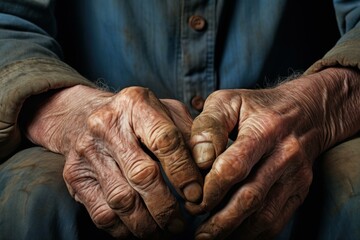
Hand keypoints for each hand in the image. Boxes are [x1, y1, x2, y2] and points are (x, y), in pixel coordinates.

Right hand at [25, 85, 202, 237]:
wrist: (82, 117)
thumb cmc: (135, 118)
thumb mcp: (165, 112)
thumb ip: (189, 135)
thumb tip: (209, 168)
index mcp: (136, 104)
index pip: (165, 141)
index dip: (184, 173)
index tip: (196, 195)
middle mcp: (107, 125)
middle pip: (143, 175)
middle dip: (167, 207)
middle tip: (182, 223)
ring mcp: (88, 151)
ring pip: (122, 199)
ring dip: (148, 224)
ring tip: (165, 230)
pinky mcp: (75, 176)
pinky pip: (102, 213)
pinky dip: (124, 230)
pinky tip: (140, 228)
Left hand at [187, 68, 359, 238]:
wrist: (304, 112)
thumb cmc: (256, 107)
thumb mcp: (227, 101)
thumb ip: (208, 126)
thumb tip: (198, 160)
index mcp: (264, 128)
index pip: (234, 166)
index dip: (211, 189)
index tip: (192, 201)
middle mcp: (285, 153)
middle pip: (250, 197)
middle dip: (220, 220)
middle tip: (198, 233)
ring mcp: (296, 175)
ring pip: (265, 214)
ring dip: (235, 231)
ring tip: (210, 237)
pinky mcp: (300, 189)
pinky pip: (278, 219)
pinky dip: (254, 233)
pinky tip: (234, 234)